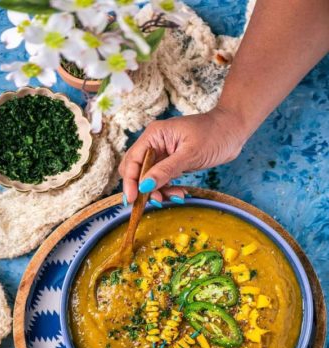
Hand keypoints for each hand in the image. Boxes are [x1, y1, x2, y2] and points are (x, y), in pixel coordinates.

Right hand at [119, 106, 246, 204]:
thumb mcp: (190, 154)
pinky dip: (168, 189)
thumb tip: (144, 186)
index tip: (132, 200)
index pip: (133, 161)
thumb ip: (166, 171)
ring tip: (177, 196)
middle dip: (144, 188)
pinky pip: (162, 180)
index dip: (130, 181)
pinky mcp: (172, 162)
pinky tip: (180, 193)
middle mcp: (155, 144)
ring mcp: (163, 154)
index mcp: (154, 135)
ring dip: (158, 191)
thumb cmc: (214, 134)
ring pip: (150, 178)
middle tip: (156, 201)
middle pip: (136, 170)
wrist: (233, 130)